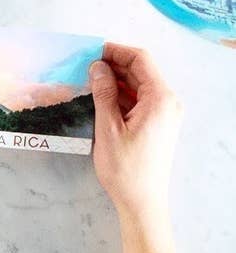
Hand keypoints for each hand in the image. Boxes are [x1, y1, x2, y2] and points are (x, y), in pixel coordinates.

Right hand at [89, 43, 182, 223]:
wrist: (142, 201)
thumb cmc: (125, 168)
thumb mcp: (108, 127)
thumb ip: (103, 92)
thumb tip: (98, 66)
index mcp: (161, 99)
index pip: (140, 60)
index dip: (115, 51)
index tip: (91, 51)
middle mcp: (168, 102)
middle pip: (140, 71)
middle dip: (113, 65)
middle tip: (84, 66)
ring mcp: (164, 114)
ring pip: (138, 85)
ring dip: (115, 80)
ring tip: (88, 81)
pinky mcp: (157, 124)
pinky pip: (139, 100)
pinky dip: (120, 95)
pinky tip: (100, 98)